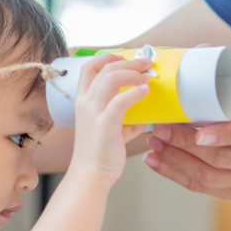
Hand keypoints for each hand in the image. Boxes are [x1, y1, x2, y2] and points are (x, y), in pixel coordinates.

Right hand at [70, 54, 150, 183]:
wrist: (91, 174)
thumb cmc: (99, 155)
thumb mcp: (110, 131)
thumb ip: (125, 121)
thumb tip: (144, 116)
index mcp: (83, 102)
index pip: (89, 68)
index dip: (107, 57)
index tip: (124, 56)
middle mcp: (86, 103)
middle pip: (105, 68)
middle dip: (128, 61)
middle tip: (145, 63)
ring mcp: (94, 112)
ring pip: (111, 78)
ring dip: (133, 73)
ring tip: (147, 76)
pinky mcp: (105, 123)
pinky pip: (121, 100)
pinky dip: (135, 92)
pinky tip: (145, 91)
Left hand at [142, 74, 230, 198]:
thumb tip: (200, 49)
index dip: (224, 135)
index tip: (197, 132)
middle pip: (224, 159)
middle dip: (186, 146)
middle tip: (161, 130)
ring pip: (212, 178)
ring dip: (177, 162)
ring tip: (154, 145)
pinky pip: (208, 188)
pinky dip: (180, 176)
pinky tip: (160, 163)